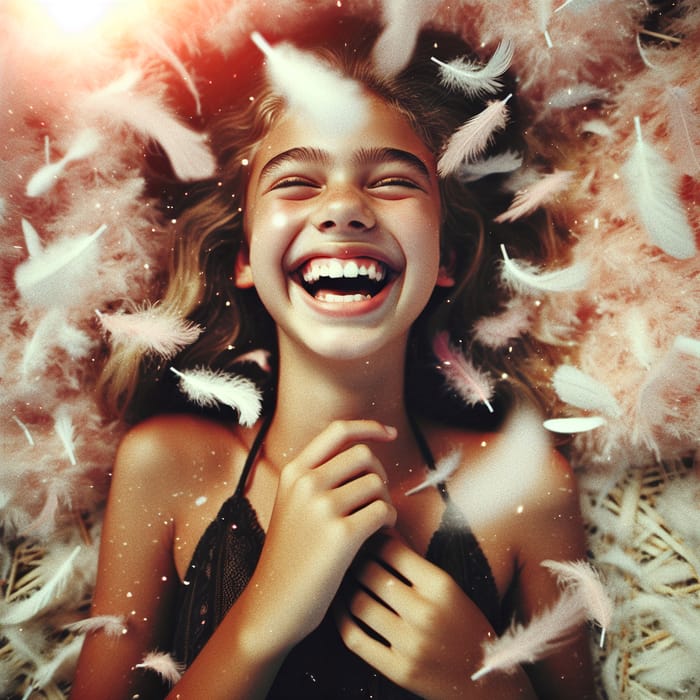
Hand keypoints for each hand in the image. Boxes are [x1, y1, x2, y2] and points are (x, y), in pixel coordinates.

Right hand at [248, 420, 397, 654]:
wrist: (273, 602)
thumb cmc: (291, 556)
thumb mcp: (292, 505)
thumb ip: (317, 478)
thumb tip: (363, 456)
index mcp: (294, 472)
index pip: (338, 431)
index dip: (369, 427)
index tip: (390, 433)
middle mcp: (306, 483)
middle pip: (364, 455)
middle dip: (380, 474)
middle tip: (377, 499)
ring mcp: (322, 507)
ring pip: (377, 483)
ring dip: (385, 501)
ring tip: (375, 521)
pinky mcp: (340, 535)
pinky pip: (383, 511)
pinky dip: (389, 521)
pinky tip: (378, 535)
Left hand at [334, 534, 496, 698]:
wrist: (484, 678)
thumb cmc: (464, 625)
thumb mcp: (448, 588)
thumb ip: (416, 565)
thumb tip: (380, 533)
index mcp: (441, 586)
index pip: (392, 550)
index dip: (372, 539)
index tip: (365, 536)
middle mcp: (426, 613)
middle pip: (371, 573)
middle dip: (354, 560)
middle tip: (345, 555)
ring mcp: (411, 644)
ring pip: (359, 603)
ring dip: (345, 587)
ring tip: (341, 578)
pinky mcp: (399, 670)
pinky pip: (355, 637)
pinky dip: (341, 618)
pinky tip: (340, 606)